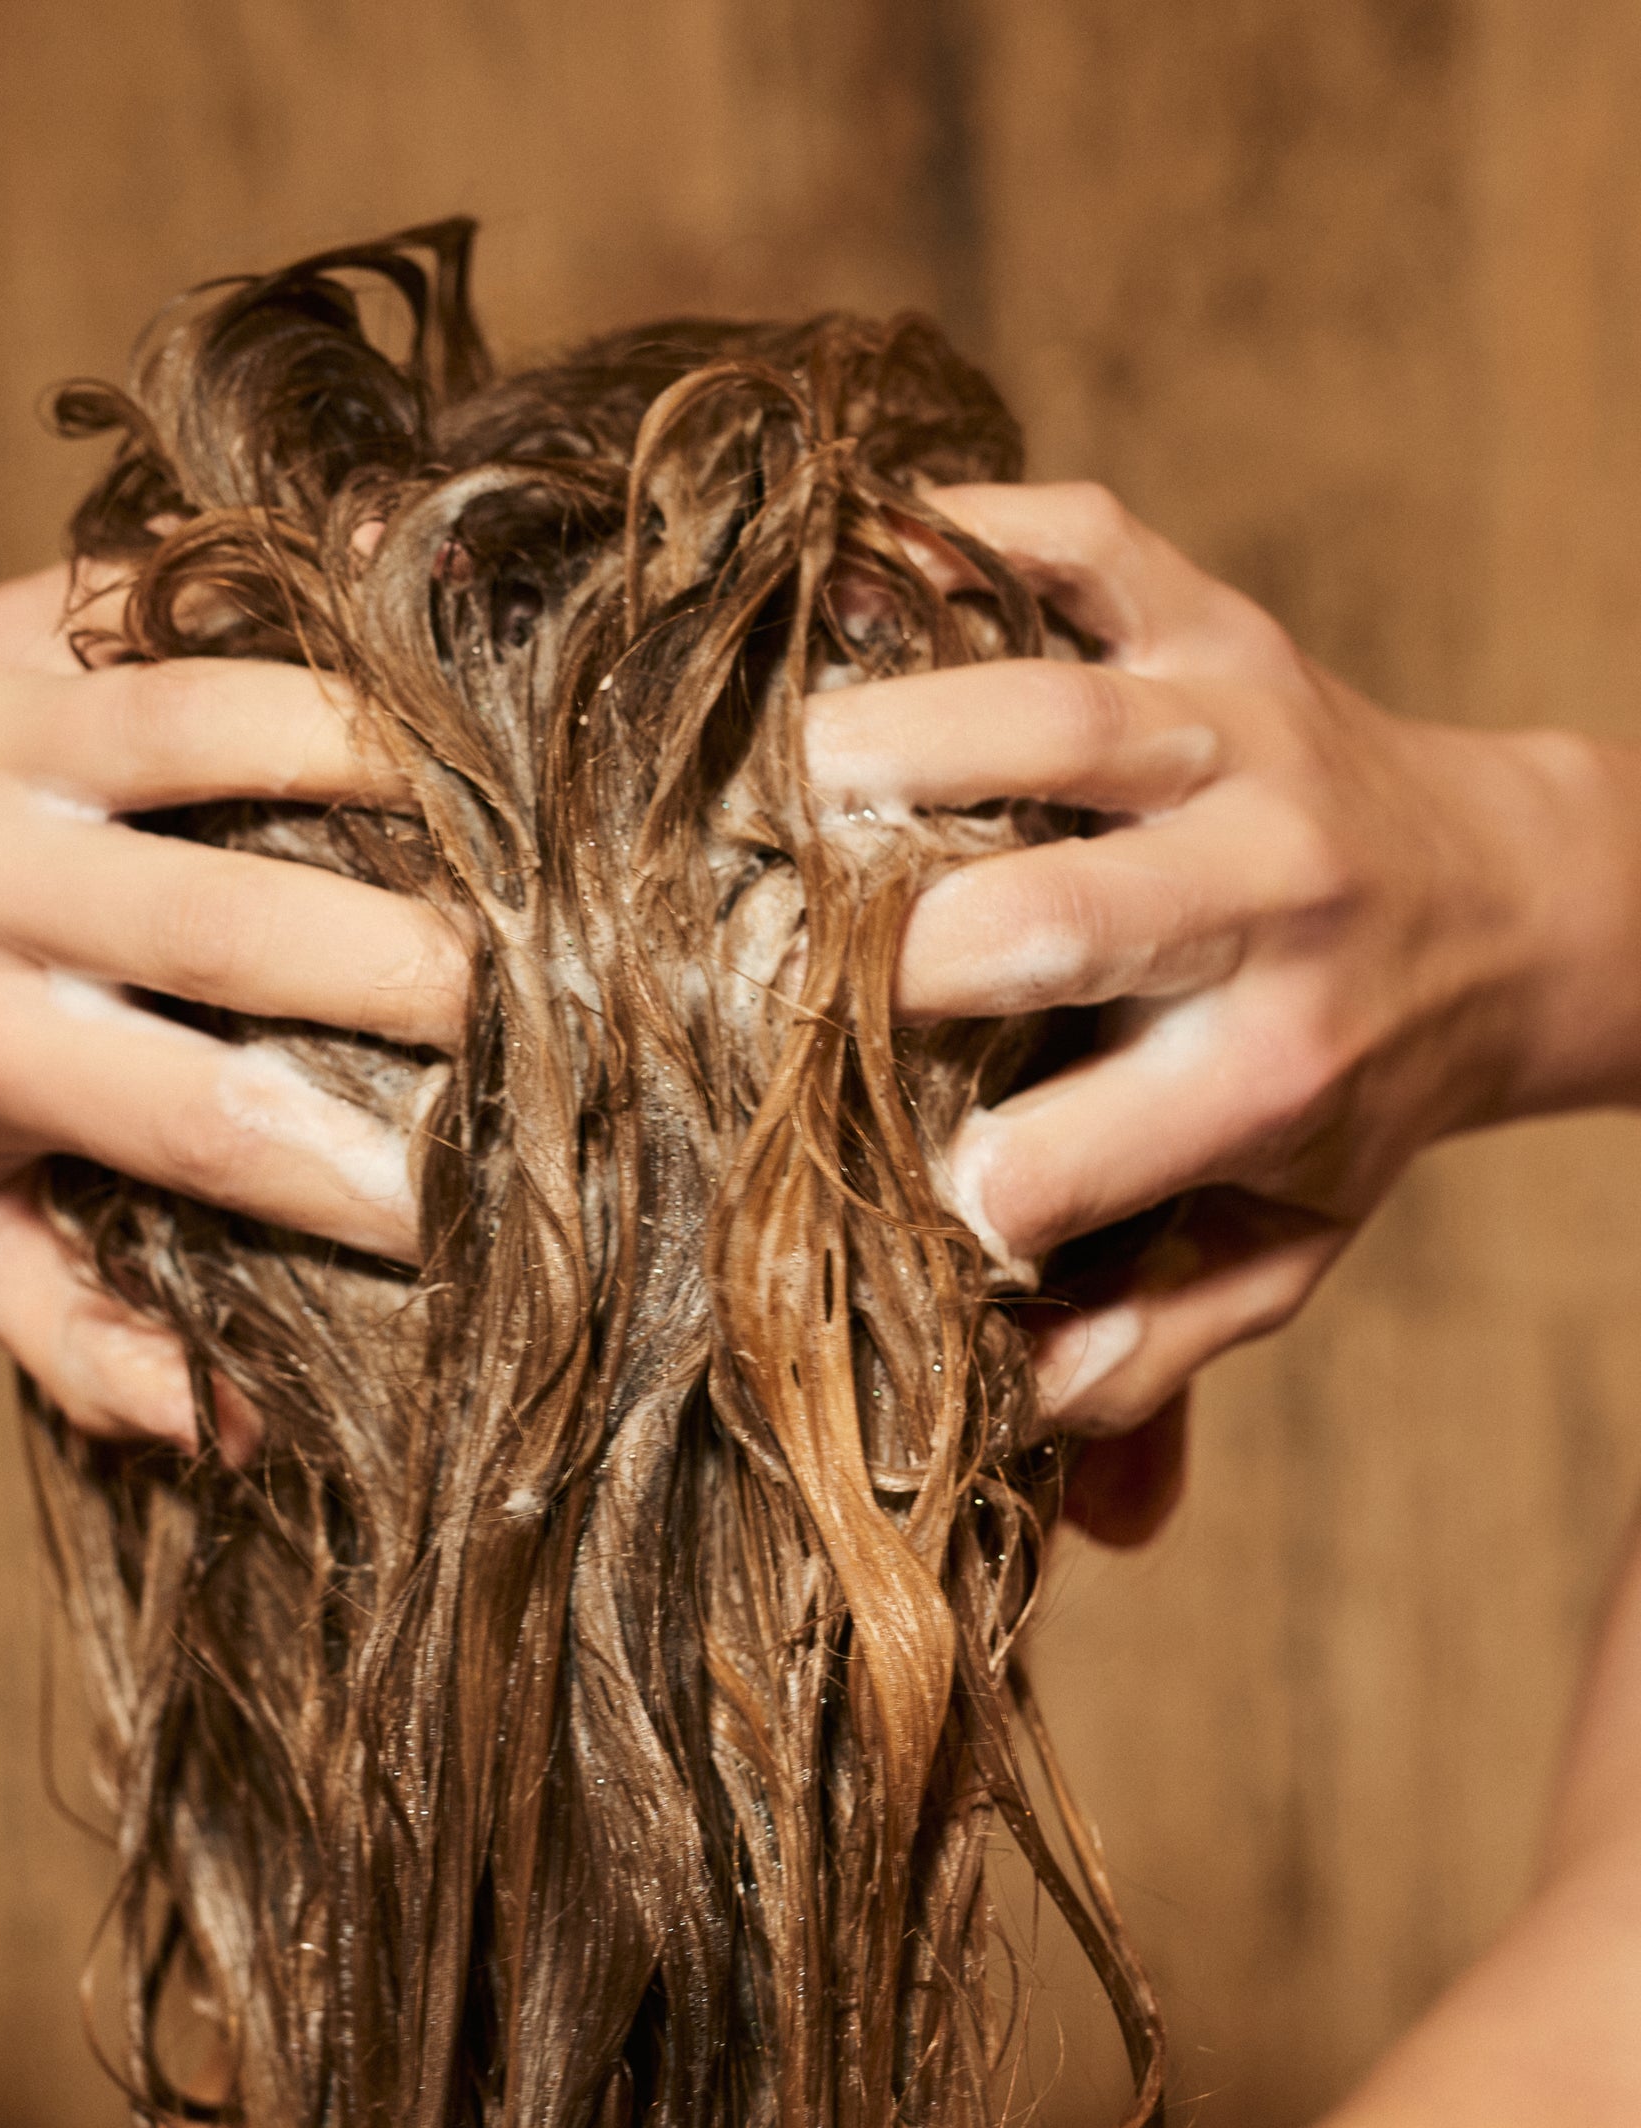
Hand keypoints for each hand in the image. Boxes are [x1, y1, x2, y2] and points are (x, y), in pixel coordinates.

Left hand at [0, 572, 467, 1441]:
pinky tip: (436, 676)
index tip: (481, 1209)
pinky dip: (323, 626)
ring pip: (221, 726)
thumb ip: (88, 1340)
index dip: (356, 1175)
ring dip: (394, 771)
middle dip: (416, 970)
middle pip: (231, 927)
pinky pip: (192, 606)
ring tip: (517, 832)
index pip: (204, 1125)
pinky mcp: (12, 617)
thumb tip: (251, 1430)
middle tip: (550, 1008)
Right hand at [807, 483, 1640, 1443]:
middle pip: (1059, 912)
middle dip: (898, 955)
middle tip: (756, 979)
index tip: (850, 1208)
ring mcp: (1240, 733)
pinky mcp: (1218, 616)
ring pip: (1061, 710)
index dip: (950, 1191)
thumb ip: (1156, 1353)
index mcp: (1271, 1072)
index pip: (1077, 1150)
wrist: (1510, 904)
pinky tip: (835, 574)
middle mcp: (1267, 893)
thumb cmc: (1348, 1098)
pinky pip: (1086, 542)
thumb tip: (1032, 1455)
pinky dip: (960, 533)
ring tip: (762, 787)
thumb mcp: (1279, 1248)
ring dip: (897, 738)